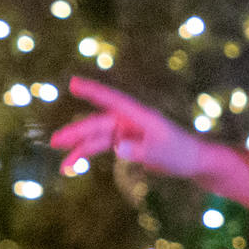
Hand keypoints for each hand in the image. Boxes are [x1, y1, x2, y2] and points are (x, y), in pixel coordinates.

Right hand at [49, 77, 212, 180]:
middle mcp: (129, 121)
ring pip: (97, 137)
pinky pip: (102, 146)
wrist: (192, 162)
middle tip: (56, 141)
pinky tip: (74, 165)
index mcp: (139, 116)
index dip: (93, 92)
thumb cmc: (181, 153)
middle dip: (77, 132)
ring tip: (63, 164)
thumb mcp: (162, 154)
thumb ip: (140, 151)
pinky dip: (89, 154)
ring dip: (80, 148)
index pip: (113, 100)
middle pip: (98, 124)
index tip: (74, 83)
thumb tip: (119, 148)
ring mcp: (126, 131)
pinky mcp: (126, 143)